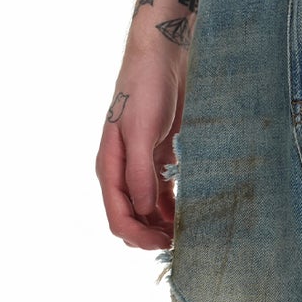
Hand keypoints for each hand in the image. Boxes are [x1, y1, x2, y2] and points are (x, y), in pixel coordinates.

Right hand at [95, 25, 181, 249]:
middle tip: (182, 242)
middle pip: (132, 219)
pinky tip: (191, 212)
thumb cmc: (145, 89)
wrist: (163, 57)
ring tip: (189, 231)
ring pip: (149, 211)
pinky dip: (175, 207)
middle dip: (152, 236)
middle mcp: (123, 173)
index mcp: (110, 168)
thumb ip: (140, 173)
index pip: (118, 218)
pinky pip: (165, 195)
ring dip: (165, 225)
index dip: (139, 237)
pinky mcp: (161, 160)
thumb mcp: (141, 132)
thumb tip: (143, 211)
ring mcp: (142, 167)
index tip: (166, 244)